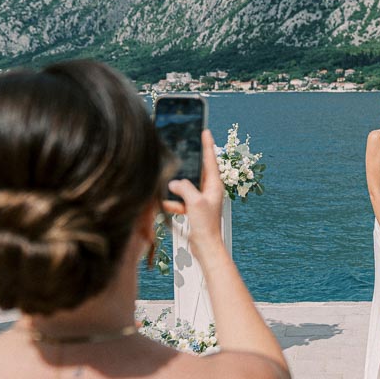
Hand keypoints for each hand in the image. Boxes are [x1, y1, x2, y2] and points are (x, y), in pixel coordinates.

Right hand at [163, 130, 226, 253]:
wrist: (205, 247)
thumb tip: (173, 183)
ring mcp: (201, 199)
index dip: (207, 145)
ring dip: (176, 187)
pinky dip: (173, 202)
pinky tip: (165, 205)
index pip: (210, 160)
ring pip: (186, 186)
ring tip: (166, 185)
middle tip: (183, 148)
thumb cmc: (205, 225)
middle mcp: (209, 190)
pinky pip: (180, 200)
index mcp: (214, 185)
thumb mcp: (194, 202)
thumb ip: (184, 188)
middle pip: (197, 171)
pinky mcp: (193, 209)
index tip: (205, 131)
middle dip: (188, 164)